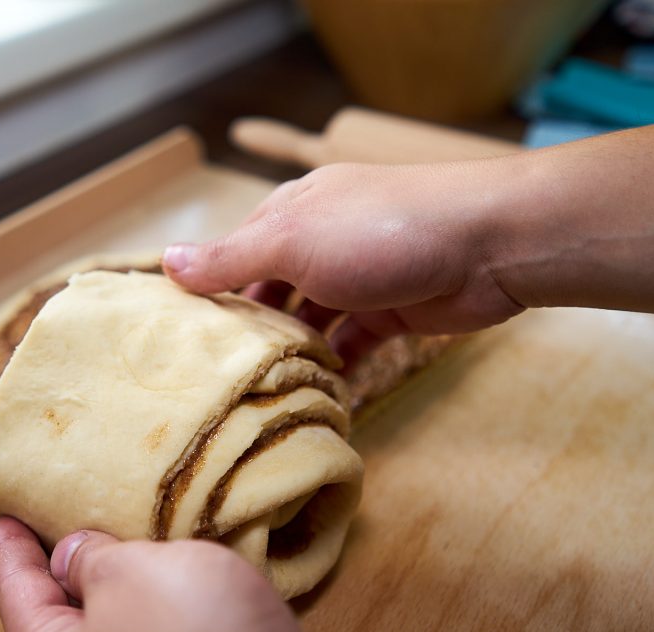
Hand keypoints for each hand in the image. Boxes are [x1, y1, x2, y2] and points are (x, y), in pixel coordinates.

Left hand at [0, 517, 345, 631]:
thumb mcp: (128, 576)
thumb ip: (91, 559)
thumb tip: (71, 558)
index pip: (18, 595)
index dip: (9, 550)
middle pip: (66, 612)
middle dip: (65, 562)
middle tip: (57, 514)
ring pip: (123, 619)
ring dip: (128, 574)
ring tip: (123, 526)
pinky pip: (167, 628)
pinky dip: (170, 594)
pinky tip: (184, 562)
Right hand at [163, 161, 524, 366]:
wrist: (489, 244)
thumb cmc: (379, 231)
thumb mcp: (290, 241)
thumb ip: (229, 258)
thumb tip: (165, 262)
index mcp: (289, 214)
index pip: (232, 255)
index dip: (206, 293)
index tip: (179, 340)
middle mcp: (318, 243)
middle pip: (268, 292)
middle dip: (246, 330)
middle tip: (214, 380)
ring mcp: (355, 278)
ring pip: (307, 321)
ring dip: (289, 352)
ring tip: (257, 395)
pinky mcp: (389, 311)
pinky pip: (349, 344)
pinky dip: (333, 368)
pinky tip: (314, 396)